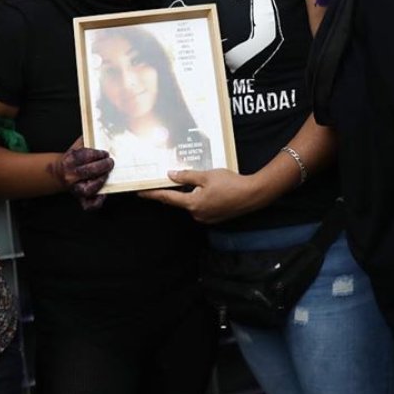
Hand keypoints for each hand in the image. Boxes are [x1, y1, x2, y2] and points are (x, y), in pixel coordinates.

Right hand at [46, 138, 112, 210]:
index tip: (105, 153)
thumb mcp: (75, 147)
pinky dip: (97, 202)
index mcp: (69, 161)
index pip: (85, 156)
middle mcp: (70, 176)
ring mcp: (75, 189)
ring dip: (100, 181)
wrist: (59, 173)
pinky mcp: (80, 199)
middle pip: (88, 171)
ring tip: (106, 174)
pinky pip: (88, 205)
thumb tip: (100, 131)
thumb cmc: (71, 159)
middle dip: (102, 166)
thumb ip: (86, 141)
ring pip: (89, 189)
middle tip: (110, 162)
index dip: (97, 154)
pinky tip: (103, 194)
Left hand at [139, 168, 258, 224]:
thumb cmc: (230, 183)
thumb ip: (186, 176)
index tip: (140, 192)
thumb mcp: (206, 176)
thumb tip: (170, 175)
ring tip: (194, 181)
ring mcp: (206, 218)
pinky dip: (199, 198)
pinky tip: (205, 188)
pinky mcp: (214, 217)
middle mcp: (197, 214)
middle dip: (173, 191)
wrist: (252, 195)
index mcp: (192, 204)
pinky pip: (201, 207)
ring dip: (189, 194)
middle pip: (179, 201)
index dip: (153, 194)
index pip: (167, 198)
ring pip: (191, 204)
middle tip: (166, 179)